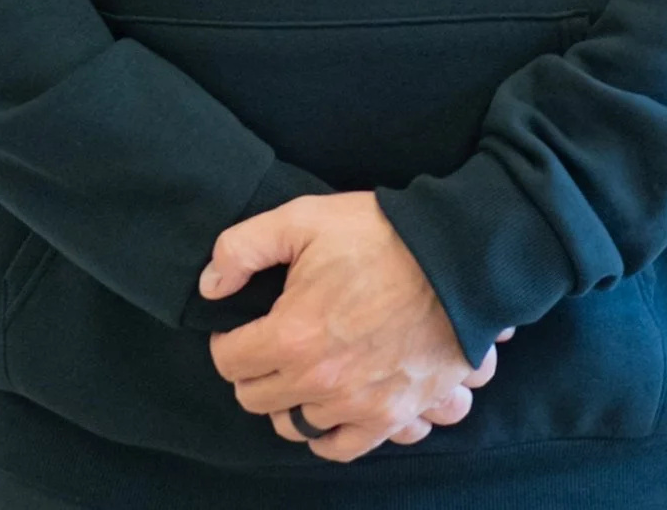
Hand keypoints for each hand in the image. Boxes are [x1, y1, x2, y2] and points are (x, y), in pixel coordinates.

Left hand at [199, 190, 512, 462]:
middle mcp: (320, 381)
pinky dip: (329, 435)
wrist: (456, 258)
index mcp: (291, 336)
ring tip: (299, 371)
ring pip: (296, 426)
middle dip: (253, 372)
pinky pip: (345, 448)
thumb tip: (210, 286)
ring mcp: (358, 404)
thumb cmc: (380, 235)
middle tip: (267, 345)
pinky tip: (329, 409)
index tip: (239, 327)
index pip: (230, 362)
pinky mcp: (395, 414)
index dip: (227, 340)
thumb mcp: (303, 219)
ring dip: (289, 401)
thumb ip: (243, 248)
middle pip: (257, 399)